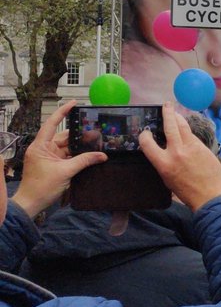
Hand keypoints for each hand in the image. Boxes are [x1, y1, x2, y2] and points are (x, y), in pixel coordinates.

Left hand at [11, 100, 106, 216]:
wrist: (32, 204)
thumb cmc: (41, 187)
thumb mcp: (65, 172)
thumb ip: (84, 161)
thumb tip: (102, 155)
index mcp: (40, 146)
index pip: (51, 124)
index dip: (63, 112)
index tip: (74, 103)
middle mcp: (43, 149)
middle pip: (63, 136)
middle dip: (79, 134)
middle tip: (96, 131)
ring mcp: (48, 157)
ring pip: (67, 146)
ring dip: (80, 146)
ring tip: (96, 143)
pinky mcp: (53, 165)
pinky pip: (68, 156)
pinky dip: (78, 155)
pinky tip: (90, 155)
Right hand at [140, 102, 220, 211]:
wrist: (210, 195)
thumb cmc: (186, 191)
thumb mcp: (167, 178)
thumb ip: (163, 162)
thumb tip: (161, 150)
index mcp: (163, 163)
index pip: (147, 143)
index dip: (144, 136)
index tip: (145, 132)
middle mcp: (176, 152)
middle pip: (170, 126)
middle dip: (167, 113)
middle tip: (166, 105)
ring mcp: (191, 148)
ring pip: (183, 127)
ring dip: (178, 117)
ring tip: (175, 111)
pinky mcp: (202, 147)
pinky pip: (192, 135)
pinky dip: (187, 130)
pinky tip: (186, 128)